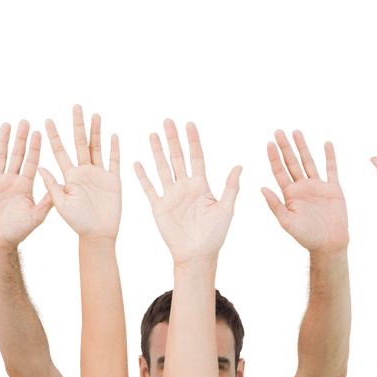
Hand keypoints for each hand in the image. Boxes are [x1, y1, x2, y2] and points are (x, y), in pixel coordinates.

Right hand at [0, 119, 52, 248]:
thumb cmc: (18, 231)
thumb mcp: (36, 216)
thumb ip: (47, 201)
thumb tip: (61, 185)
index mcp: (25, 185)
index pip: (31, 161)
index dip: (34, 147)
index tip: (38, 132)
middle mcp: (12, 180)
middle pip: (17, 154)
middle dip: (20, 139)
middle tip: (24, 122)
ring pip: (0, 156)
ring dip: (3, 141)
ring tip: (6, 125)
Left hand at [37, 103, 121, 239]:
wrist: (98, 235)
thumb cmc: (77, 223)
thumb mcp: (61, 205)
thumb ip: (52, 187)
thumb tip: (40, 168)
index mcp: (69, 176)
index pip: (60, 151)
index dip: (54, 136)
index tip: (46, 120)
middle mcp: (83, 171)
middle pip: (80, 143)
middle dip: (78, 125)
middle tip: (76, 107)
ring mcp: (99, 174)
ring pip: (97, 148)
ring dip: (96, 132)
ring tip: (95, 115)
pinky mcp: (113, 180)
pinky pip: (114, 161)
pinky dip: (114, 149)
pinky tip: (113, 136)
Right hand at [133, 118, 242, 264]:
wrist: (197, 255)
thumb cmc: (215, 235)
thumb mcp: (226, 209)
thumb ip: (231, 187)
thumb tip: (240, 166)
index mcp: (201, 186)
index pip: (196, 157)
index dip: (192, 141)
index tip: (189, 124)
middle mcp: (185, 187)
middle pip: (177, 158)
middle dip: (172, 140)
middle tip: (167, 121)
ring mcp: (171, 196)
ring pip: (162, 169)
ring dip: (157, 152)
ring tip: (153, 135)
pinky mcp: (159, 207)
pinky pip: (149, 188)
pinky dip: (143, 177)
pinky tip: (137, 163)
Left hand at [259, 128, 349, 254]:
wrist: (329, 245)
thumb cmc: (306, 236)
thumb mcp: (287, 222)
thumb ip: (275, 205)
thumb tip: (262, 188)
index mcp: (289, 194)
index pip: (279, 171)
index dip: (274, 157)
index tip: (269, 143)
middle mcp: (301, 187)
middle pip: (291, 162)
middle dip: (285, 147)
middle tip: (278, 131)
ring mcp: (317, 186)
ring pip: (309, 162)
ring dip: (303, 147)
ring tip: (296, 132)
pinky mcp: (333, 189)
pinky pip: (332, 169)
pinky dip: (330, 157)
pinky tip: (327, 143)